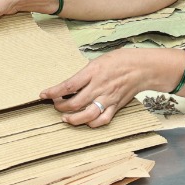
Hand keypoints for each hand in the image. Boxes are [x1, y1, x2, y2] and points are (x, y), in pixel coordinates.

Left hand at [39, 48, 163, 127]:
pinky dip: (92, 124)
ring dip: (73, 119)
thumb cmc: (119, 61)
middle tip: (56, 106)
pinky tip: (86, 122)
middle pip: (74, 103)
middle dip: (61, 107)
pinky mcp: (116, 106)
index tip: (43, 95)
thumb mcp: (97, 61)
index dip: (53, 92)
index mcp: (92, 72)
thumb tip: (69, 86)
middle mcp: (99, 87)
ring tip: (66, 118)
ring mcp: (108, 98)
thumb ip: (84, 74)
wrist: (142, 68)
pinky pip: (102, 120)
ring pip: (87, 115)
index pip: (68, 86)